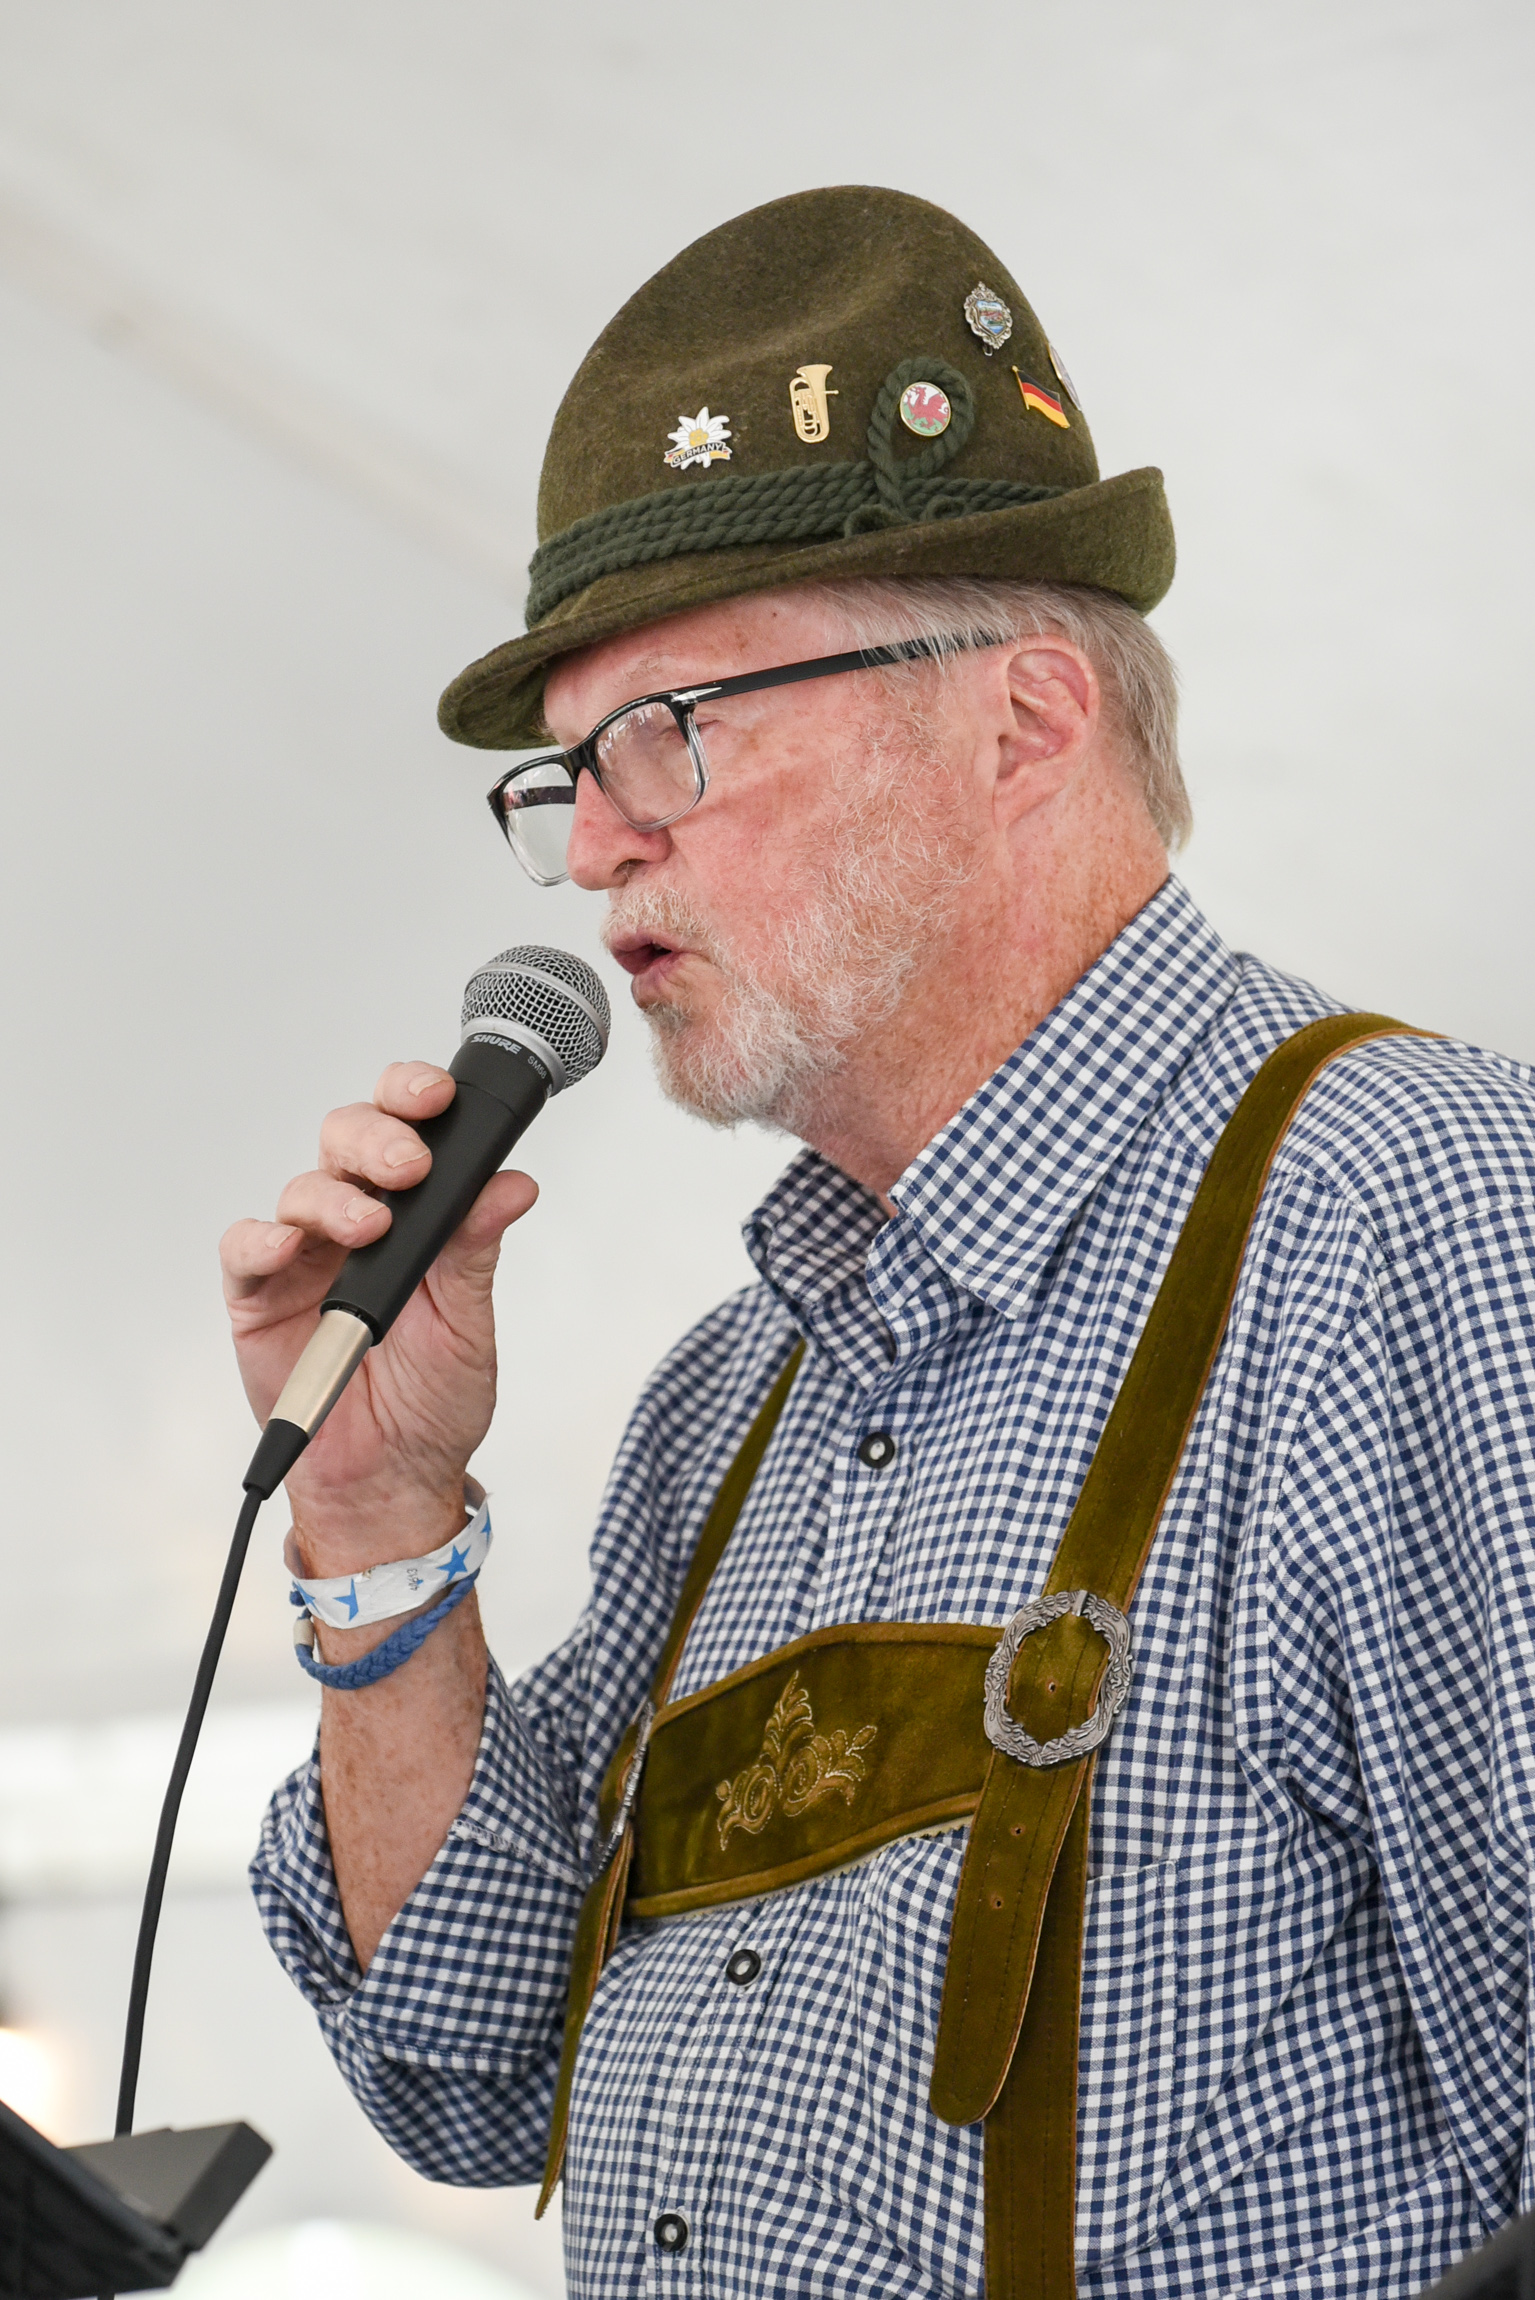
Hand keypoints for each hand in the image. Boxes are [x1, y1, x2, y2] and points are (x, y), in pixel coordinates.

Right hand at [220, 1062, 537, 1571]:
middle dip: (377, 1138)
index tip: (439, 1096)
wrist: (393, 1480)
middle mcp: (353, 1222)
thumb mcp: (468, 1320)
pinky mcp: (258, 1299)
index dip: (412, 1097)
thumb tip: (513, 1183)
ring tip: (371, 1227)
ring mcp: (303, 1258)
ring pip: (302, 1188)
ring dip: (335, 1196)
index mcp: (411, 1215)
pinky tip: (290, 1248)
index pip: (405, 1130)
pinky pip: (246, 1251)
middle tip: (409, 1166)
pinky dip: (263, 1240)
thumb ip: (477, 1247)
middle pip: (346, 1139)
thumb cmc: (433, 1401)